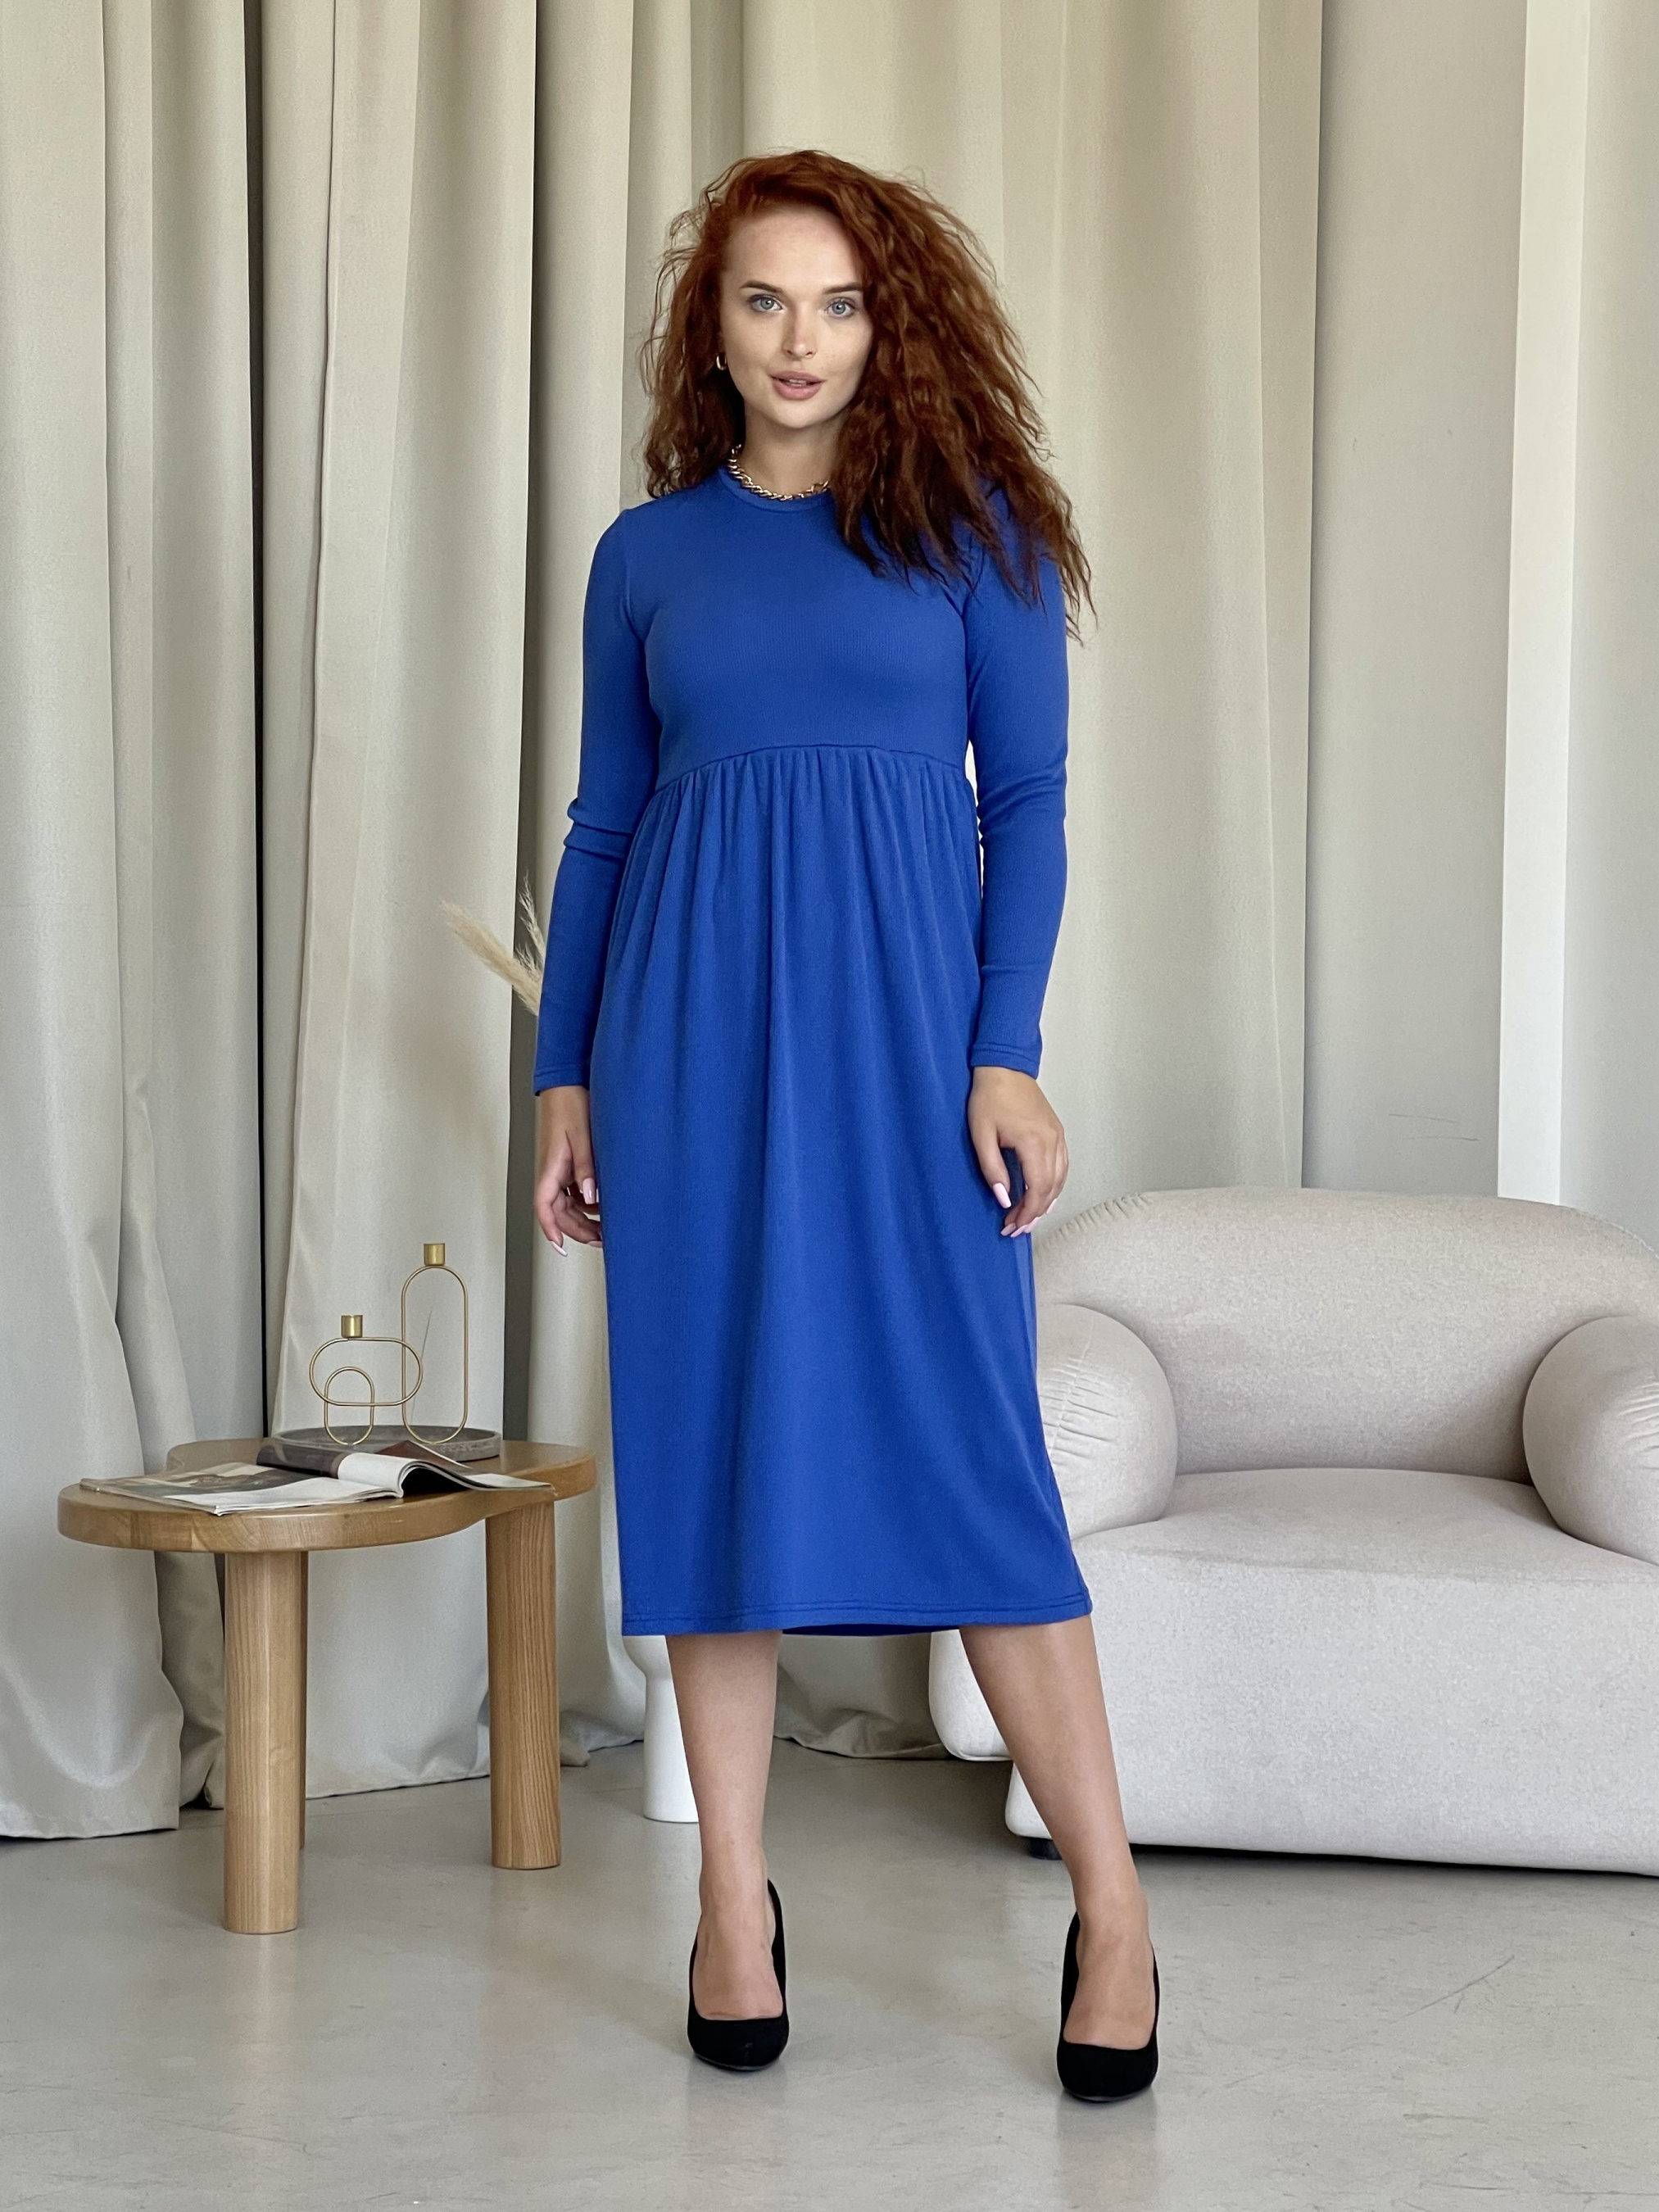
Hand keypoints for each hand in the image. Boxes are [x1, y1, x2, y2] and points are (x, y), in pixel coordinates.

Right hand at [534, 1086, 602, 1251]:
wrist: (568, 1081)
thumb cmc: (570, 1104)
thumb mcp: (582, 1137)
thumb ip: (586, 1168)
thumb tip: (590, 1197)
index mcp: (551, 1167)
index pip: (544, 1206)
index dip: (550, 1230)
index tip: (561, 1247)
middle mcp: (552, 1171)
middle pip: (558, 1211)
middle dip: (577, 1229)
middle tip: (601, 1240)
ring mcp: (560, 1167)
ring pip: (567, 1203)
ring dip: (583, 1217)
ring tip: (606, 1226)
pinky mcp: (568, 1162)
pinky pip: (574, 1190)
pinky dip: (587, 1201)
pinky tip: (604, 1203)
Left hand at [967, 1065, 1067, 1236]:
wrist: (1005, 1067)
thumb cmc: (989, 1098)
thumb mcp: (981, 1135)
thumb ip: (993, 1170)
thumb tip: (1004, 1198)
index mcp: (1034, 1143)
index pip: (1038, 1190)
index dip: (1026, 1213)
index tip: (1012, 1226)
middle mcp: (1052, 1141)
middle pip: (1052, 1189)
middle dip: (1035, 1213)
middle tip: (1017, 1228)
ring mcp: (1058, 1136)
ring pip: (1061, 1179)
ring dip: (1046, 1202)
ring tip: (1028, 1217)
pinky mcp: (1057, 1132)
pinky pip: (1063, 1166)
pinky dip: (1054, 1185)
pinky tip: (1043, 1195)